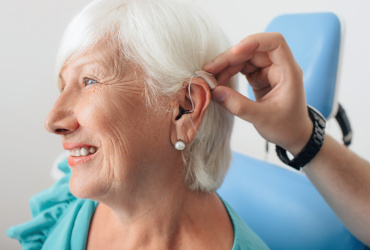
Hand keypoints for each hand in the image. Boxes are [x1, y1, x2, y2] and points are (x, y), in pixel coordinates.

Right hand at [203, 32, 311, 155]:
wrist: (293, 135)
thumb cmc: (286, 127)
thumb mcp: (262, 118)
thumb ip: (238, 106)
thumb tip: (215, 92)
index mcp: (288, 71)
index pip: (275, 43)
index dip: (254, 42)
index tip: (234, 52)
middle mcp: (278, 66)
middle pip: (252, 50)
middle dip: (230, 58)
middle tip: (209, 71)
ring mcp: (268, 70)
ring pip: (244, 59)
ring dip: (225, 66)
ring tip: (210, 79)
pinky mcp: (259, 77)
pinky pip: (241, 69)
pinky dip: (228, 73)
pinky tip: (218, 82)